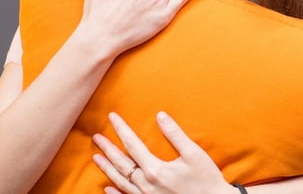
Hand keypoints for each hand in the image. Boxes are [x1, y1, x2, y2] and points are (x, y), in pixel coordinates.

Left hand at [92, 111, 234, 193]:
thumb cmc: (206, 179)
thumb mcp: (194, 154)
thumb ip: (175, 135)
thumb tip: (161, 116)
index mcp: (155, 170)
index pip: (132, 144)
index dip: (121, 129)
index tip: (112, 116)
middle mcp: (146, 185)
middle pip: (121, 163)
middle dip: (108, 148)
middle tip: (96, 137)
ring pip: (120, 181)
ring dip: (107, 168)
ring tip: (96, 157)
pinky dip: (115, 193)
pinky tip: (107, 188)